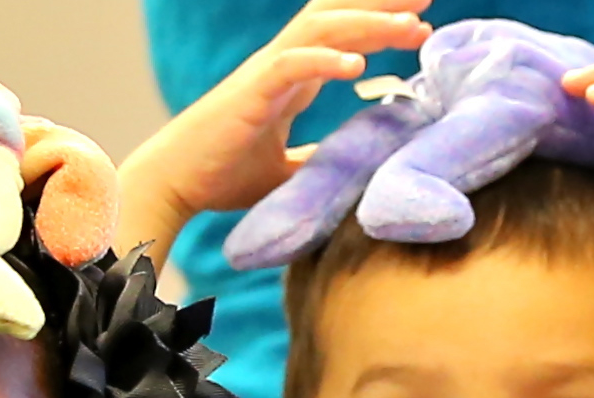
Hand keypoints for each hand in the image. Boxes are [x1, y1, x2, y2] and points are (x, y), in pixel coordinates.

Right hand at [115, 0, 431, 260]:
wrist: (171, 184)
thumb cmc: (219, 175)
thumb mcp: (284, 170)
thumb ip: (316, 161)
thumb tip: (353, 169)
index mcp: (290, 77)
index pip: (340, 33)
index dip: (379, 19)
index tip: (422, 20)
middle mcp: (280, 64)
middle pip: (336, 16)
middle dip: (383, 4)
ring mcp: (264, 74)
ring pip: (322, 30)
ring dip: (369, 25)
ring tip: (412, 29)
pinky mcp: (250, 93)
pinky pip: (290, 65)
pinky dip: (324, 60)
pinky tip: (356, 65)